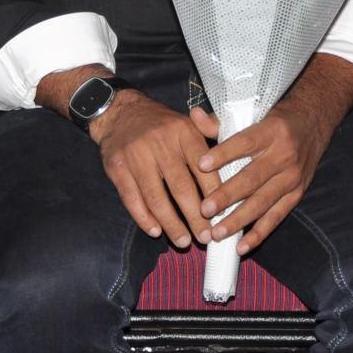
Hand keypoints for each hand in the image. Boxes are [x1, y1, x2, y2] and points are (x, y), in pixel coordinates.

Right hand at [91, 91, 220, 248]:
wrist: (119, 111)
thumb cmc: (161, 124)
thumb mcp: (187, 122)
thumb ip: (212, 137)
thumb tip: (235, 156)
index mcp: (183, 131)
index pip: (203, 168)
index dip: (214, 194)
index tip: (223, 216)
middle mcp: (160, 142)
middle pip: (181, 187)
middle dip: (195, 217)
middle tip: (206, 237)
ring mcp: (136, 155)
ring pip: (156, 197)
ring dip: (171, 223)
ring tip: (184, 241)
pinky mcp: (116, 167)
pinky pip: (132, 198)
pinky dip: (144, 218)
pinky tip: (156, 231)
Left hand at [194, 56, 352, 255]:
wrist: (314, 123)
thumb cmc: (275, 119)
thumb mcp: (253, 113)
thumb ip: (220, 121)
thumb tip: (193, 115)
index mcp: (271, 131)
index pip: (244, 142)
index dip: (223, 154)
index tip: (201, 164)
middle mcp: (284, 155)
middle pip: (252, 178)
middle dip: (227, 196)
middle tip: (204, 209)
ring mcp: (292, 177)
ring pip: (262, 202)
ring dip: (239, 220)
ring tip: (217, 233)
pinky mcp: (296, 194)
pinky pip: (276, 217)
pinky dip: (259, 233)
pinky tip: (241, 246)